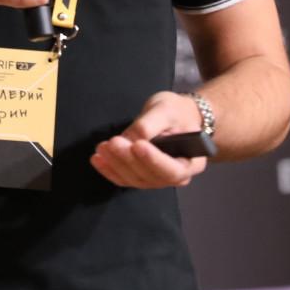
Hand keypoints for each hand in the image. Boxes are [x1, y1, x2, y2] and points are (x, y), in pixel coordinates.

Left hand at [90, 91, 210, 188]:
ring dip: (116, 164)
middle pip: (150, 176)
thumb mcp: (167, 110)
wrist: (175, 117)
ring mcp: (158, 179)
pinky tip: (97, 159)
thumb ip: (150, 124)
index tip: (137, 145)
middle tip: (113, 142)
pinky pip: (124, 179)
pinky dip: (109, 170)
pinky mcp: (142, 176)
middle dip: (128, 159)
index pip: (173, 170)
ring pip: (135, 179)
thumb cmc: (177, 113)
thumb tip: (130, 138)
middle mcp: (176, 177)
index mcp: (192, 162)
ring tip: (103, 147)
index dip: (154, 160)